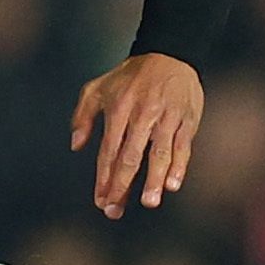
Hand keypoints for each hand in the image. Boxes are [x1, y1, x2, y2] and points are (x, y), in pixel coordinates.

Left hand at [70, 53, 205, 218]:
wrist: (170, 54)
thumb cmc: (130, 76)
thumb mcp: (98, 87)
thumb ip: (83, 115)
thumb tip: (76, 146)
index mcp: (118, 109)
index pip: (108, 150)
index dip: (103, 177)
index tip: (100, 200)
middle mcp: (142, 114)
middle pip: (130, 156)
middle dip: (121, 186)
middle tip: (115, 210)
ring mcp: (167, 117)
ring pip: (159, 153)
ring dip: (153, 179)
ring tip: (149, 202)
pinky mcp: (187, 119)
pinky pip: (183, 146)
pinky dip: (179, 165)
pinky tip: (172, 184)